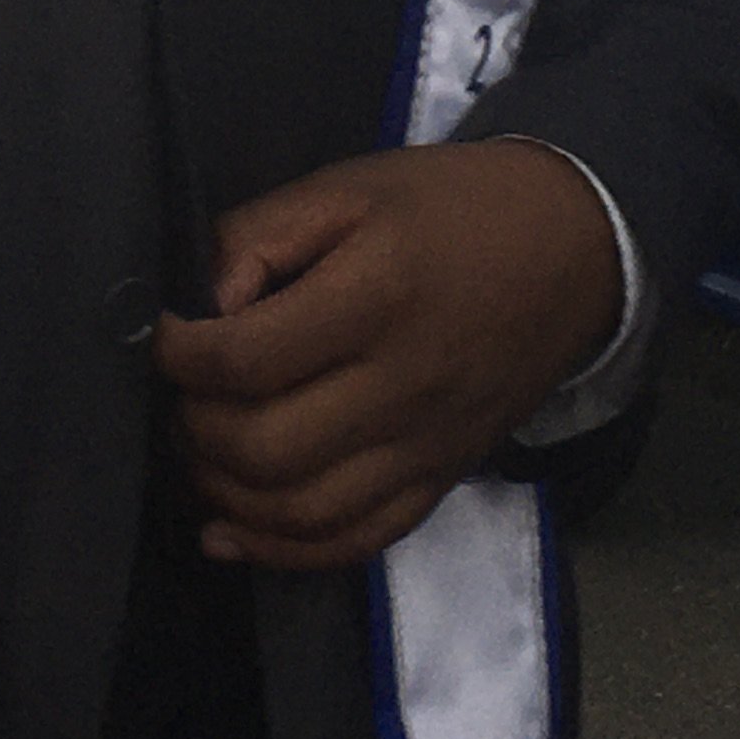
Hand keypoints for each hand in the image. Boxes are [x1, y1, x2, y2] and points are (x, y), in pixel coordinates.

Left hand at [152, 141, 620, 571]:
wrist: (573, 249)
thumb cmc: (448, 209)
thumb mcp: (349, 188)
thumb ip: (260, 235)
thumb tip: (201, 304)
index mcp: (376, 297)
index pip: (247, 358)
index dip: (180, 355)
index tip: (166, 336)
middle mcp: (402, 385)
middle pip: (266, 447)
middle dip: (196, 428)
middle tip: (183, 394)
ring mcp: (425, 445)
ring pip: (302, 511)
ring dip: (226, 493)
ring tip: (199, 452)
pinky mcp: (441, 480)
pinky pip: (356, 542)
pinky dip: (283, 550)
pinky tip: (230, 530)